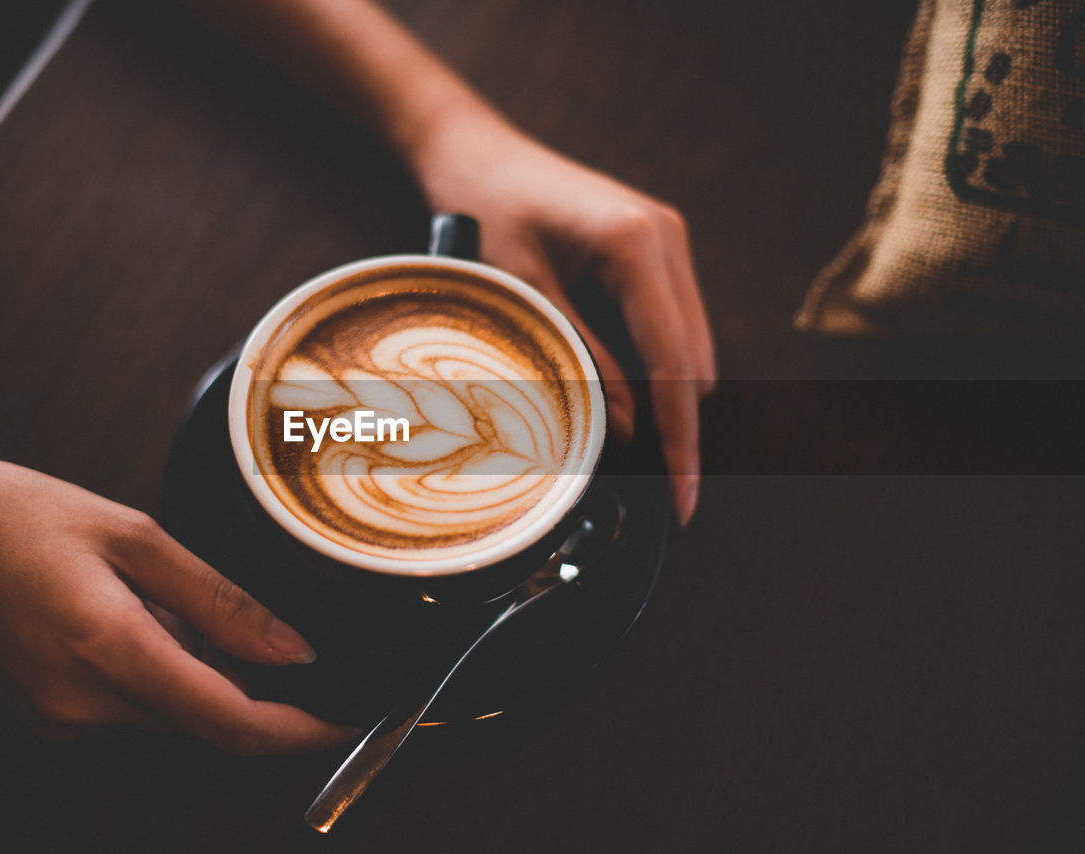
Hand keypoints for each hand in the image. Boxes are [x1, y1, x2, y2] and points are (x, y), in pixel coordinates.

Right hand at [0, 445, 355, 753]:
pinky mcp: (45, 717)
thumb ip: (220, 601)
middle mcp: (80, 707)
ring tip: (138, 588)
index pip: (230, 723)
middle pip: (205, 717)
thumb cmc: (9, 510)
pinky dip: (152, 664)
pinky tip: (116, 608)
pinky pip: (129, 704)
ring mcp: (57, 721)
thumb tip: (293, 649)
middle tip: (200, 596)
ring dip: (188, 661)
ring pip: (168, 710)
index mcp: (108, 651)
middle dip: (234, 669)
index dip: (300, 731)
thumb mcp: (132, 533)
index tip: (348, 717)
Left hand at [410, 115, 715, 523]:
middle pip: (695, 359)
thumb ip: (583, 360)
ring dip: (669, 394)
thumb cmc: (485, 213)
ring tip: (637, 444)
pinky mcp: (657, 245)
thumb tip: (629, 429)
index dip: (681, 438)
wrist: (474, 154)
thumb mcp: (525, 297)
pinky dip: (656, 362)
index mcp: (636, 245)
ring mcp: (668, 238)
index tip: (686, 495)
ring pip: (690, 343)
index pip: (673, 363)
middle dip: (680, 424)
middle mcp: (667, 237)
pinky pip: (673, 321)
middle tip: (663, 488)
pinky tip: (624, 387)